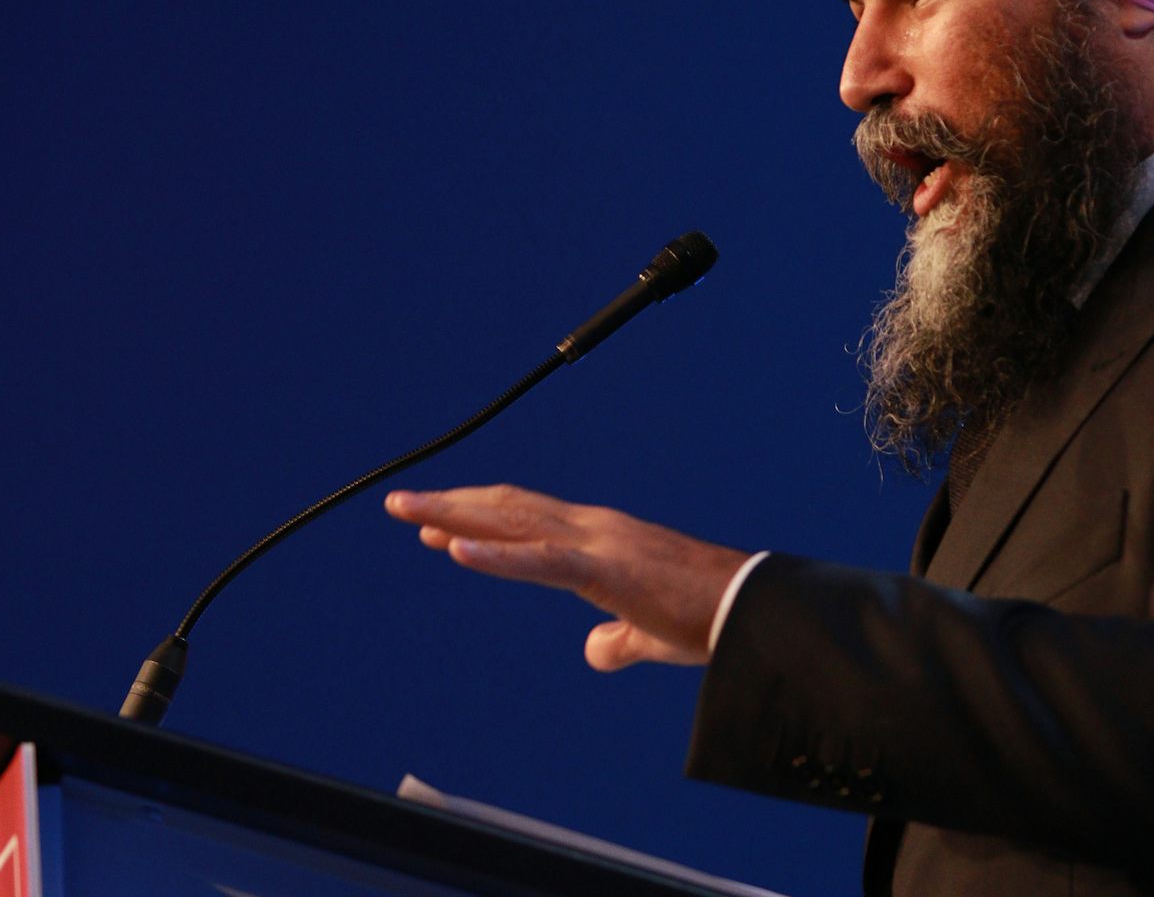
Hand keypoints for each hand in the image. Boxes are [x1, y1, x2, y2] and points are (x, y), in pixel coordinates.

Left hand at [384, 484, 750, 670]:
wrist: (754, 610)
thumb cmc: (711, 619)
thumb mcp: (651, 633)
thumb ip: (618, 639)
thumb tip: (592, 650)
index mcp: (603, 541)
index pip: (528, 521)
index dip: (479, 519)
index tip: (434, 525)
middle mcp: (594, 529)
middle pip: (508, 509)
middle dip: (451, 504)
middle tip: (399, 503)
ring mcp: (598, 543)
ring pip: (513, 521)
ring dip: (454, 515)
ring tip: (407, 511)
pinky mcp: (606, 569)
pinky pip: (539, 560)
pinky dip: (492, 554)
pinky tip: (453, 548)